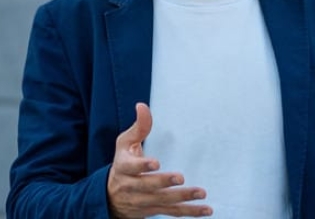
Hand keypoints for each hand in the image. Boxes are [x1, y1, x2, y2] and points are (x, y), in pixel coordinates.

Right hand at [107, 103, 211, 217]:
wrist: (109, 197)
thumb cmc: (122, 163)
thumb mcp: (124, 144)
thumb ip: (138, 127)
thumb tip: (142, 106)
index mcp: (124, 168)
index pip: (130, 168)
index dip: (141, 166)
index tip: (154, 162)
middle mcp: (131, 187)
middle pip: (147, 187)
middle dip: (163, 183)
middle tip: (180, 177)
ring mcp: (142, 202)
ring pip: (162, 202)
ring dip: (182, 199)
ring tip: (200, 193)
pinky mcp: (153, 210)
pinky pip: (172, 212)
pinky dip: (189, 212)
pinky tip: (206, 210)